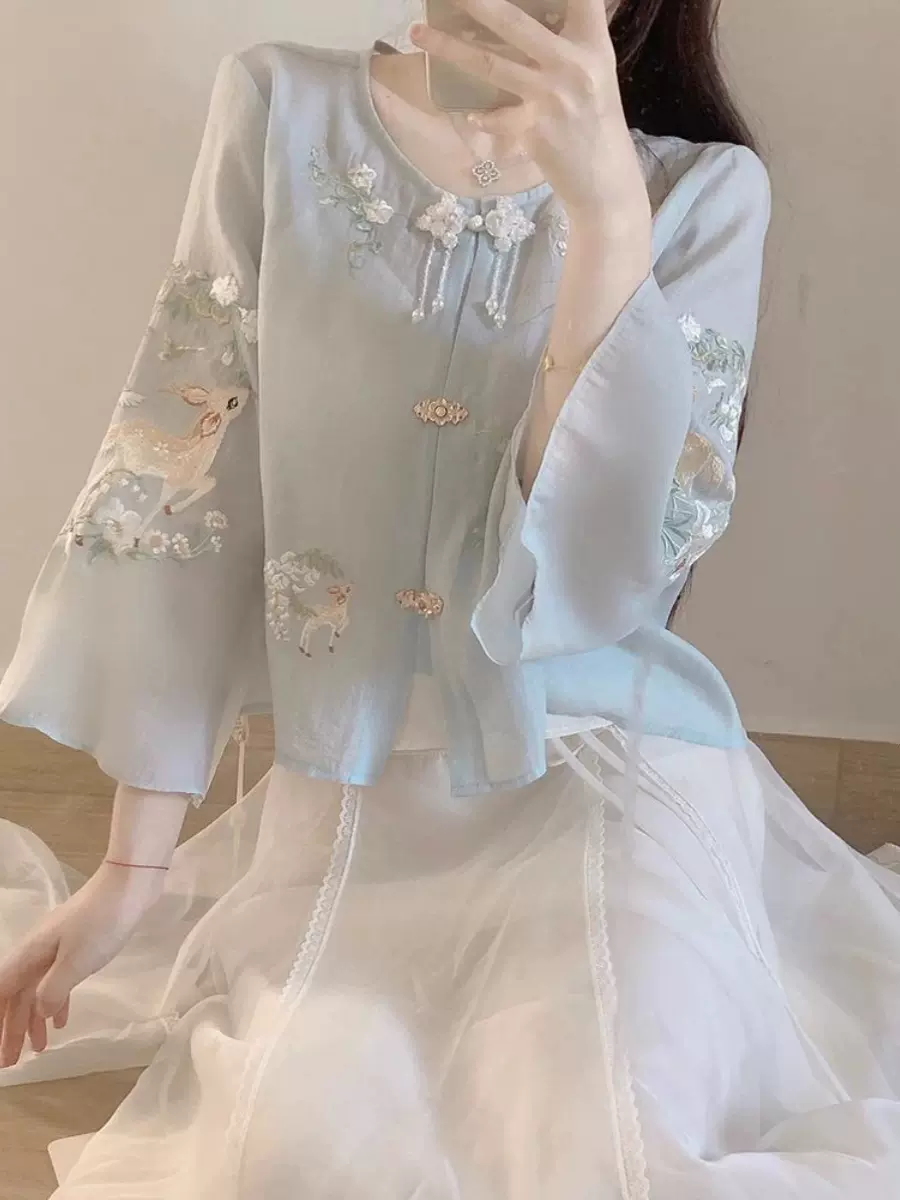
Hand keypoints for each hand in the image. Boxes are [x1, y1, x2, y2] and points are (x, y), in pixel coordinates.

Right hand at [0, 862, 166, 1068]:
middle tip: (10, 1063)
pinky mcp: (78, 946)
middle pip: (17, 996)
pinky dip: (57, 1002)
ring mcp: (57, 948)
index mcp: (29, 955)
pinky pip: (58, 981)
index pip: (1, 992)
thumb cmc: (101, 923)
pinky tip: (61, 1022)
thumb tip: (37, 1012)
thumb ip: (52, 991)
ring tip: (37, 1050)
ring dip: (34, 1019)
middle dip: (11, 1028)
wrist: (130, 886)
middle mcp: (37, 952)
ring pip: (37, 990)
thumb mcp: (75, 962)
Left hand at [410, 0, 649, 223]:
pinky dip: (482, 118)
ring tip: (418, 32)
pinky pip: (495, 120)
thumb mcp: (597, 71)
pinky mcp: (534, 133)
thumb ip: (573, 40)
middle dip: (476, 3)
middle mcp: (573, 66)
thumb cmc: (598, 122)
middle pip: (514, 23)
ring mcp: (551, 100)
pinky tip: (469, 115)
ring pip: (491, 65)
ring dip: (449, 48)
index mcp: (593, 45)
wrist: (606, 181)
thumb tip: (539, 14)